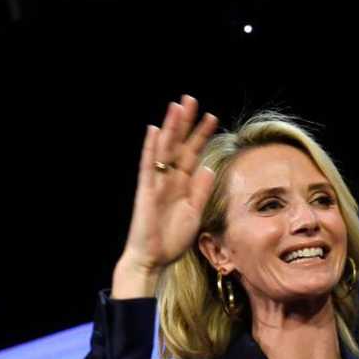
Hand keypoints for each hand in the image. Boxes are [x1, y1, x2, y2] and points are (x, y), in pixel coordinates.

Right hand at [113, 95, 216, 297]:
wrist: (153, 259)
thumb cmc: (172, 239)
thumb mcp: (194, 213)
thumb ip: (200, 191)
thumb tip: (207, 168)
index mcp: (182, 184)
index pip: (192, 153)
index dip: (201, 135)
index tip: (212, 117)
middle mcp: (169, 179)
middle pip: (178, 145)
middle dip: (185, 123)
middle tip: (191, 99)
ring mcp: (156, 183)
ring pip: (164, 149)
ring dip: (170, 128)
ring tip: (176, 106)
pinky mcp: (146, 191)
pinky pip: (148, 166)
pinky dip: (151, 148)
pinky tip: (155, 131)